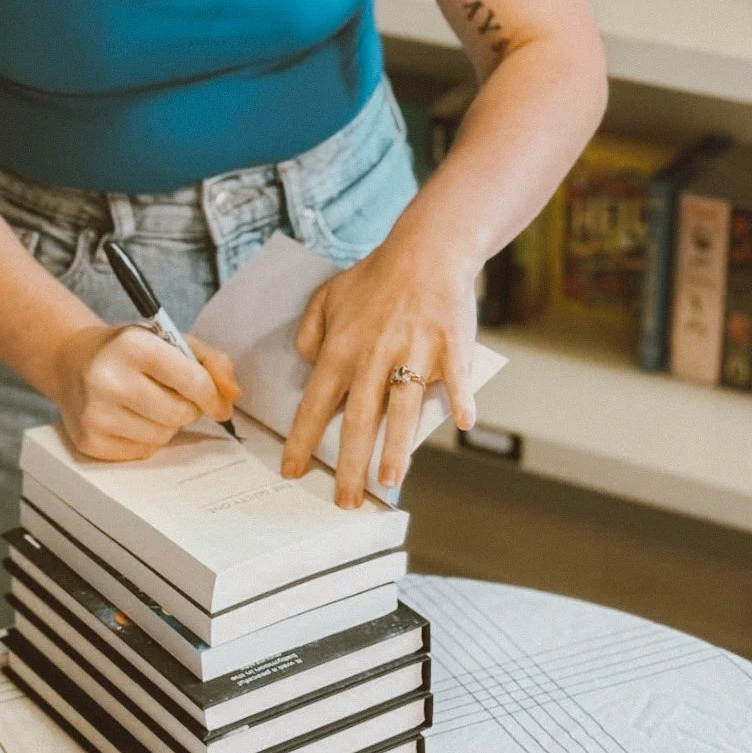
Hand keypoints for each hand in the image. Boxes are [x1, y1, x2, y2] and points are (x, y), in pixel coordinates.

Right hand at [50, 323, 239, 460]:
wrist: (72, 362)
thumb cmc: (129, 351)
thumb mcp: (169, 340)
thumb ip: (210, 361)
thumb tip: (232, 395)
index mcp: (132, 345)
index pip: (192, 380)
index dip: (213, 395)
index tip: (218, 403)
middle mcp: (108, 378)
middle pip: (179, 413)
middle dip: (187, 408)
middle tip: (173, 395)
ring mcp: (95, 413)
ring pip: (163, 436)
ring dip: (167, 424)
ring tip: (148, 404)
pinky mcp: (89, 441)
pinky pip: (142, 452)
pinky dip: (146, 439)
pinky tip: (130, 419)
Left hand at [281, 225, 479, 507]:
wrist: (426, 250)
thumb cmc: (376, 276)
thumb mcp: (327, 296)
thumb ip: (310, 331)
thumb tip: (307, 364)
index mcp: (340, 348)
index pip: (315, 403)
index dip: (302, 440)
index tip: (292, 471)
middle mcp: (373, 355)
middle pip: (358, 418)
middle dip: (349, 464)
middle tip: (346, 502)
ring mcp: (414, 351)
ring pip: (402, 407)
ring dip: (396, 446)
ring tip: (391, 480)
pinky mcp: (449, 346)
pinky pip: (454, 378)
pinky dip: (458, 400)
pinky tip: (459, 425)